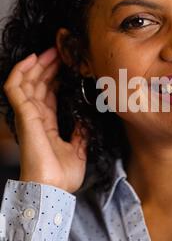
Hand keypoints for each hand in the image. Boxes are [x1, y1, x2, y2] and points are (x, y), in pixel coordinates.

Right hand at [3, 47, 87, 192]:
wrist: (53, 189)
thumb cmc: (62, 177)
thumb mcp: (78, 150)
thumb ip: (81, 133)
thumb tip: (86, 119)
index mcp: (48, 125)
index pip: (49, 95)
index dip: (55, 79)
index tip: (66, 65)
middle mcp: (36, 118)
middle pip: (38, 85)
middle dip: (48, 67)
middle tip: (60, 51)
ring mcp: (28, 115)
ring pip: (27, 82)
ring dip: (37, 65)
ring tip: (50, 51)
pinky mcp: (24, 115)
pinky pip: (15, 88)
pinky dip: (20, 71)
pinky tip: (32, 59)